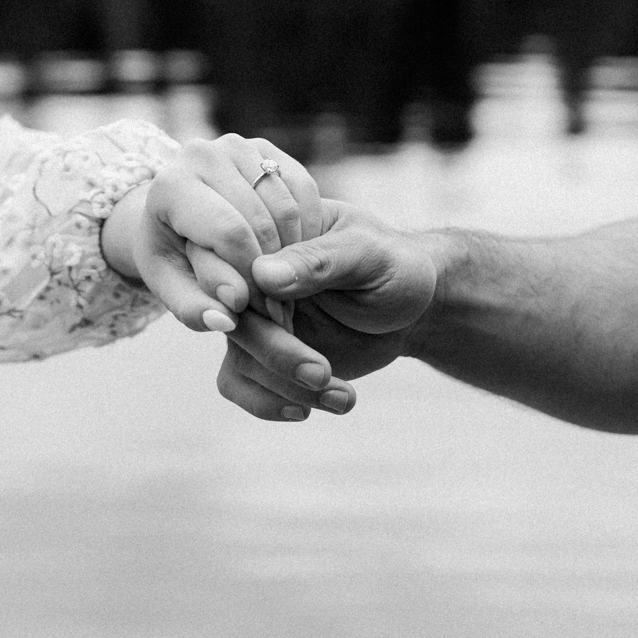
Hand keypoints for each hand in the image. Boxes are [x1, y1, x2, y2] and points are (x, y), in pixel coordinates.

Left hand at [102, 134, 319, 332]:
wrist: (173, 215)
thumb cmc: (172, 256)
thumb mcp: (173, 288)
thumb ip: (195, 310)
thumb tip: (226, 321)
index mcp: (171, 186)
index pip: (230, 234)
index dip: (252, 277)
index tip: (258, 311)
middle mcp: (203, 154)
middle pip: (261, 221)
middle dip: (274, 272)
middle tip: (277, 308)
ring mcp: (238, 145)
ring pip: (287, 208)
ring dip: (294, 254)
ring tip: (284, 288)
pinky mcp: (267, 148)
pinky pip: (304, 192)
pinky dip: (307, 229)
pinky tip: (292, 256)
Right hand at [216, 199, 437, 415]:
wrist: (410, 309)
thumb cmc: (394, 267)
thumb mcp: (369, 255)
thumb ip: (320, 260)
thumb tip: (263, 274)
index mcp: (269, 228)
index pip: (227, 251)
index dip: (238, 288)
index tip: (279, 318)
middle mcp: (249, 271)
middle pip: (228, 313)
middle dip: (274, 351)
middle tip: (322, 372)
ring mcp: (252, 314)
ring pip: (237, 356)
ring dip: (285, 386)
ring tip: (342, 395)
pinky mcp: (258, 352)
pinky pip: (235, 382)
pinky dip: (269, 403)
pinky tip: (309, 408)